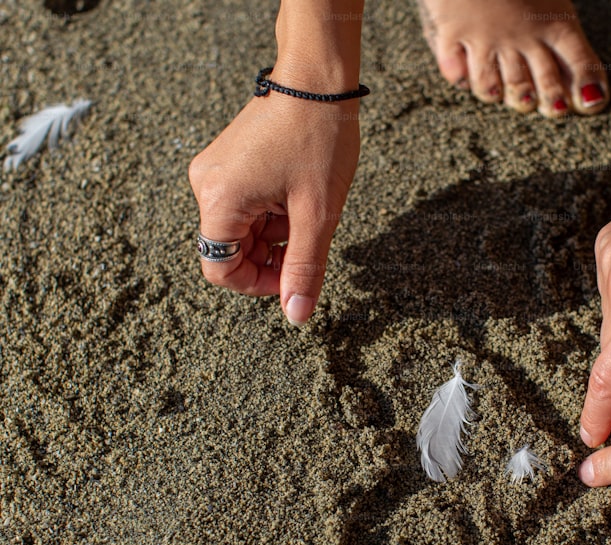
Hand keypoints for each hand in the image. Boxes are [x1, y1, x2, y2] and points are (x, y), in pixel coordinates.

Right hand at [188, 86, 360, 324]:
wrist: (318, 78)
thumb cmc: (319, 138)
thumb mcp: (318, 213)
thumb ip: (305, 267)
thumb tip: (297, 315)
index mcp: (219, 199)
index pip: (220, 269)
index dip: (257, 285)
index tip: (292, 280)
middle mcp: (206, 184)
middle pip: (230, 248)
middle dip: (271, 256)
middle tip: (309, 243)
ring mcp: (216, 170)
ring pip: (241, 228)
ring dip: (276, 234)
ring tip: (308, 211)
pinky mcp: (230, 161)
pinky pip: (246, 204)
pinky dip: (273, 213)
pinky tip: (299, 197)